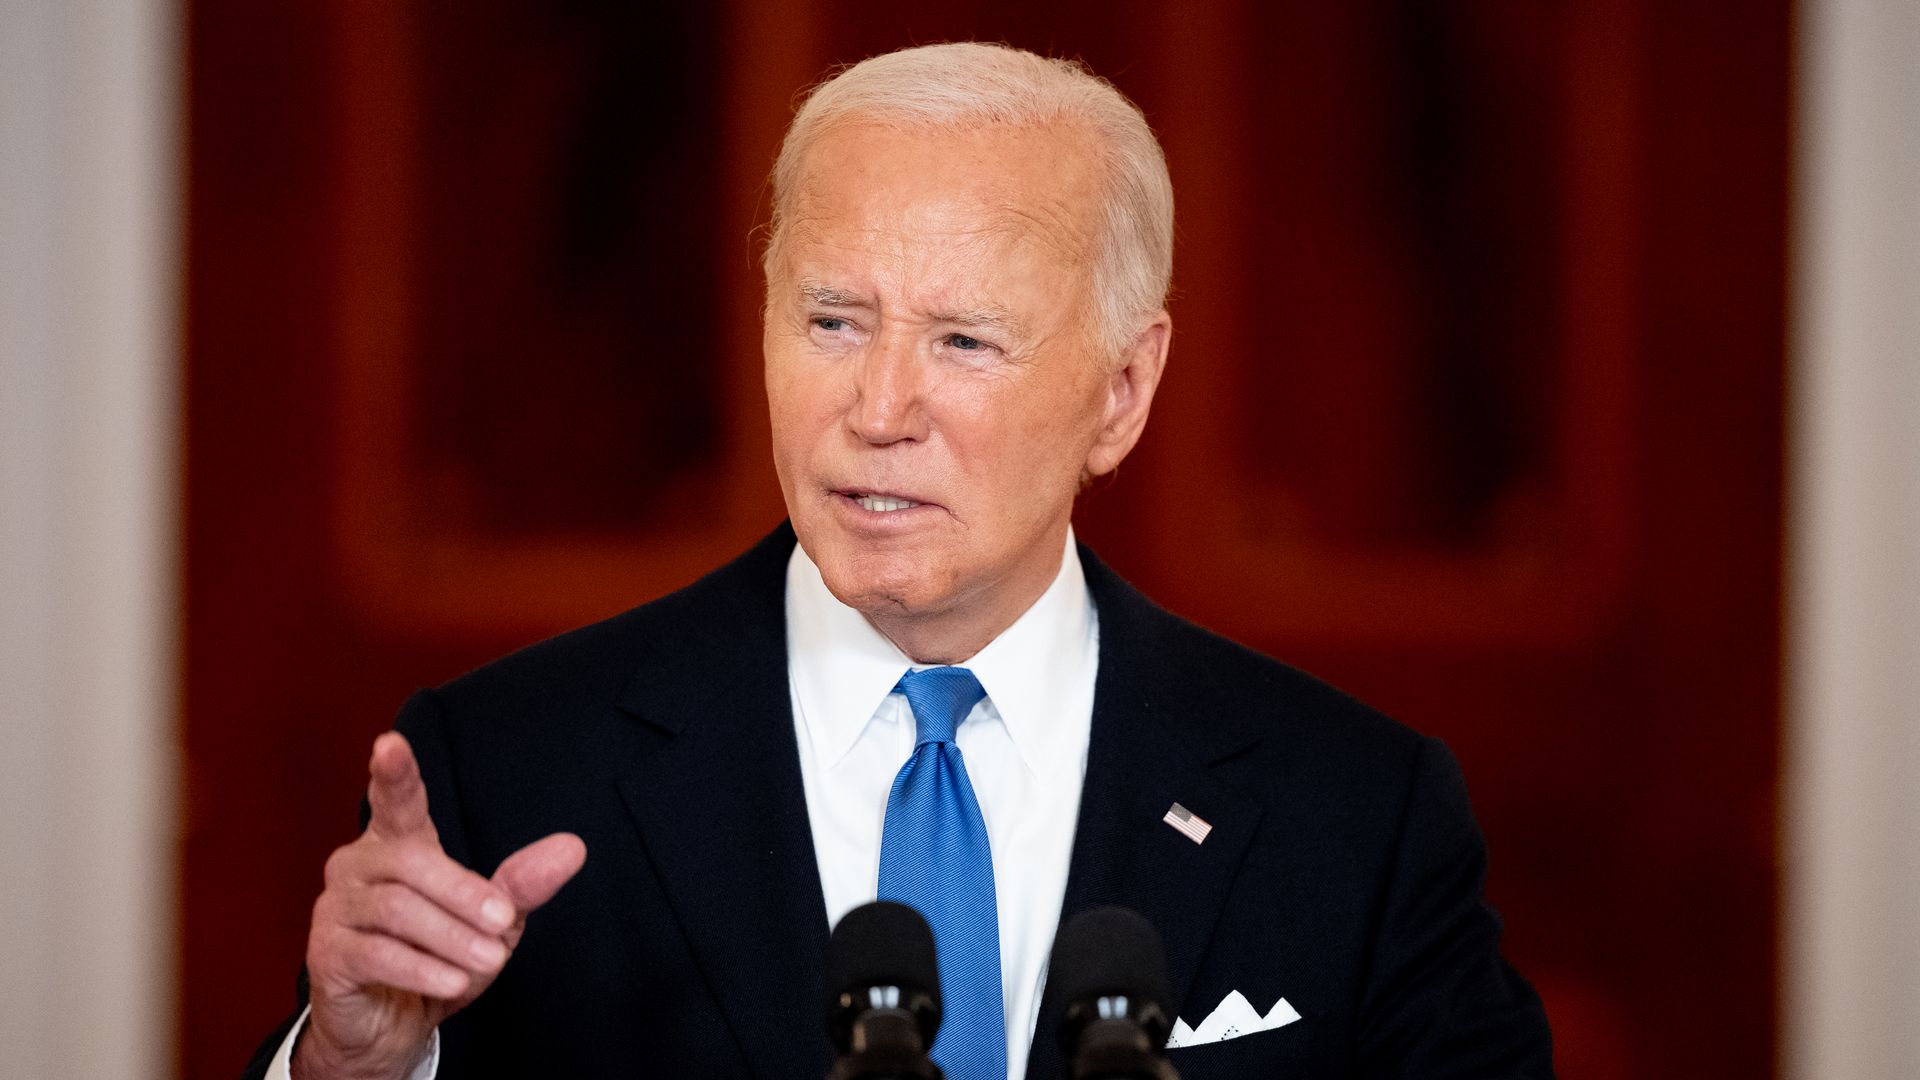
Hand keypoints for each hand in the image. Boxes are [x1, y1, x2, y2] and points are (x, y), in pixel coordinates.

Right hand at [293, 732, 586, 1079]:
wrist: (391, 1025)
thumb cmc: (439, 956)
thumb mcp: (491, 920)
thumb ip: (523, 884)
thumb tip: (573, 848)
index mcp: (398, 843)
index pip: (396, 800)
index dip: (394, 772)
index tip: (389, 743)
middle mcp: (358, 864)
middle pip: (411, 862)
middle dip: (463, 893)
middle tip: (504, 922)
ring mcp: (336, 908)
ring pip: (396, 910)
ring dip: (450, 937)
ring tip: (487, 961)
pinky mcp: (326, 953)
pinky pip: (376, 954)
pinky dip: (422, 970)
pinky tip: (453, 983)